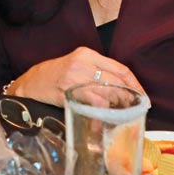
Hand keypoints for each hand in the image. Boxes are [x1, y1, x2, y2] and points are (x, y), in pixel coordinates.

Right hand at [8, 47, 143, 106]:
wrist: (30, 83)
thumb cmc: (55, 75)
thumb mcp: (77, 65)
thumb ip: (98, 71)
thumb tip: (124, 89)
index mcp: (87, 54)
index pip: (120, 68)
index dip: (135, 84)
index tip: (143, 97)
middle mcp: (82, 64)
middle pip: (116, 82)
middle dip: (129, 98)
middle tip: (135, 109)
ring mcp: (74, 78)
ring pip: (107, 94)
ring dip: (118, 108)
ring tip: (123, 116)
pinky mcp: (68, 92)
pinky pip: (93, 105)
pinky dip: (101, 115)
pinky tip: (104, 121)